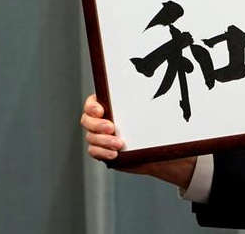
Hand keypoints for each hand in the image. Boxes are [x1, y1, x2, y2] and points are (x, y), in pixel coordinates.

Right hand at [80, 94, 195, 188]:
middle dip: (98, 124)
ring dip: (104, 140)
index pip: (92, 103)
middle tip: (112, 128)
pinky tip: (114, 153)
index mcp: (109, 107)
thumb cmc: (155, 128)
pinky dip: (103, 152)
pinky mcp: (103, 151)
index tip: (101, 111)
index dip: (92, 107)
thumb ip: (143, 103)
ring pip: (91, 137)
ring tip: (119, 144)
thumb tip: (147, 90)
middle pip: (87, 120)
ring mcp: (100, 136)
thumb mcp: (151, 112)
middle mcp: (101, 120)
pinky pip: (94, 151)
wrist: (158, 152)